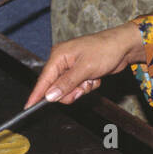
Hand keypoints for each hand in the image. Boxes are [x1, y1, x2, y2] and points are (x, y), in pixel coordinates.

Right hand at [26, 23, 145, 106]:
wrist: (124, 47)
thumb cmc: (105, 50)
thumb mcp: (85, 69)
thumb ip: (66, 83)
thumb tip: (50, 96)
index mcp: (59, 56)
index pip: (44, 79)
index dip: (37, 94)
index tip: (28, 106)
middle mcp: (63, 62)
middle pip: (56, 88)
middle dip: (70, 91)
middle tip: (83, 87)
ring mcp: (73, 67)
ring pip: (69, 90)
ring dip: (81, 89)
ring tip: (91, 79)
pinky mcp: (82, 72)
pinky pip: (79, 87)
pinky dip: (88, 86)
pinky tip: (96, 77)